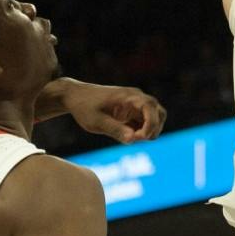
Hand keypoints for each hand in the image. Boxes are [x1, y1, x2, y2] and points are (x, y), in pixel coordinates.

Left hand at [50, 80, 167, 143]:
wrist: (75, 96)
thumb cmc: (84, 107)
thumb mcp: (95, 121)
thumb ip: (114, 130)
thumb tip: (133, 140)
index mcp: (129, 96)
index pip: (151, 107)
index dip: (151, 124)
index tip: (139, 138)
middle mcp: (136, 98)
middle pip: (159, 113)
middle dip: (152, 129)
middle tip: (134, 139)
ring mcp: (135, 105)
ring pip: (155, 119)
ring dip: (148, 132)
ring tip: (129, 138)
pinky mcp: (131, 112)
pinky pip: (145, 123)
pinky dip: (141, 132)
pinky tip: (126, 136)